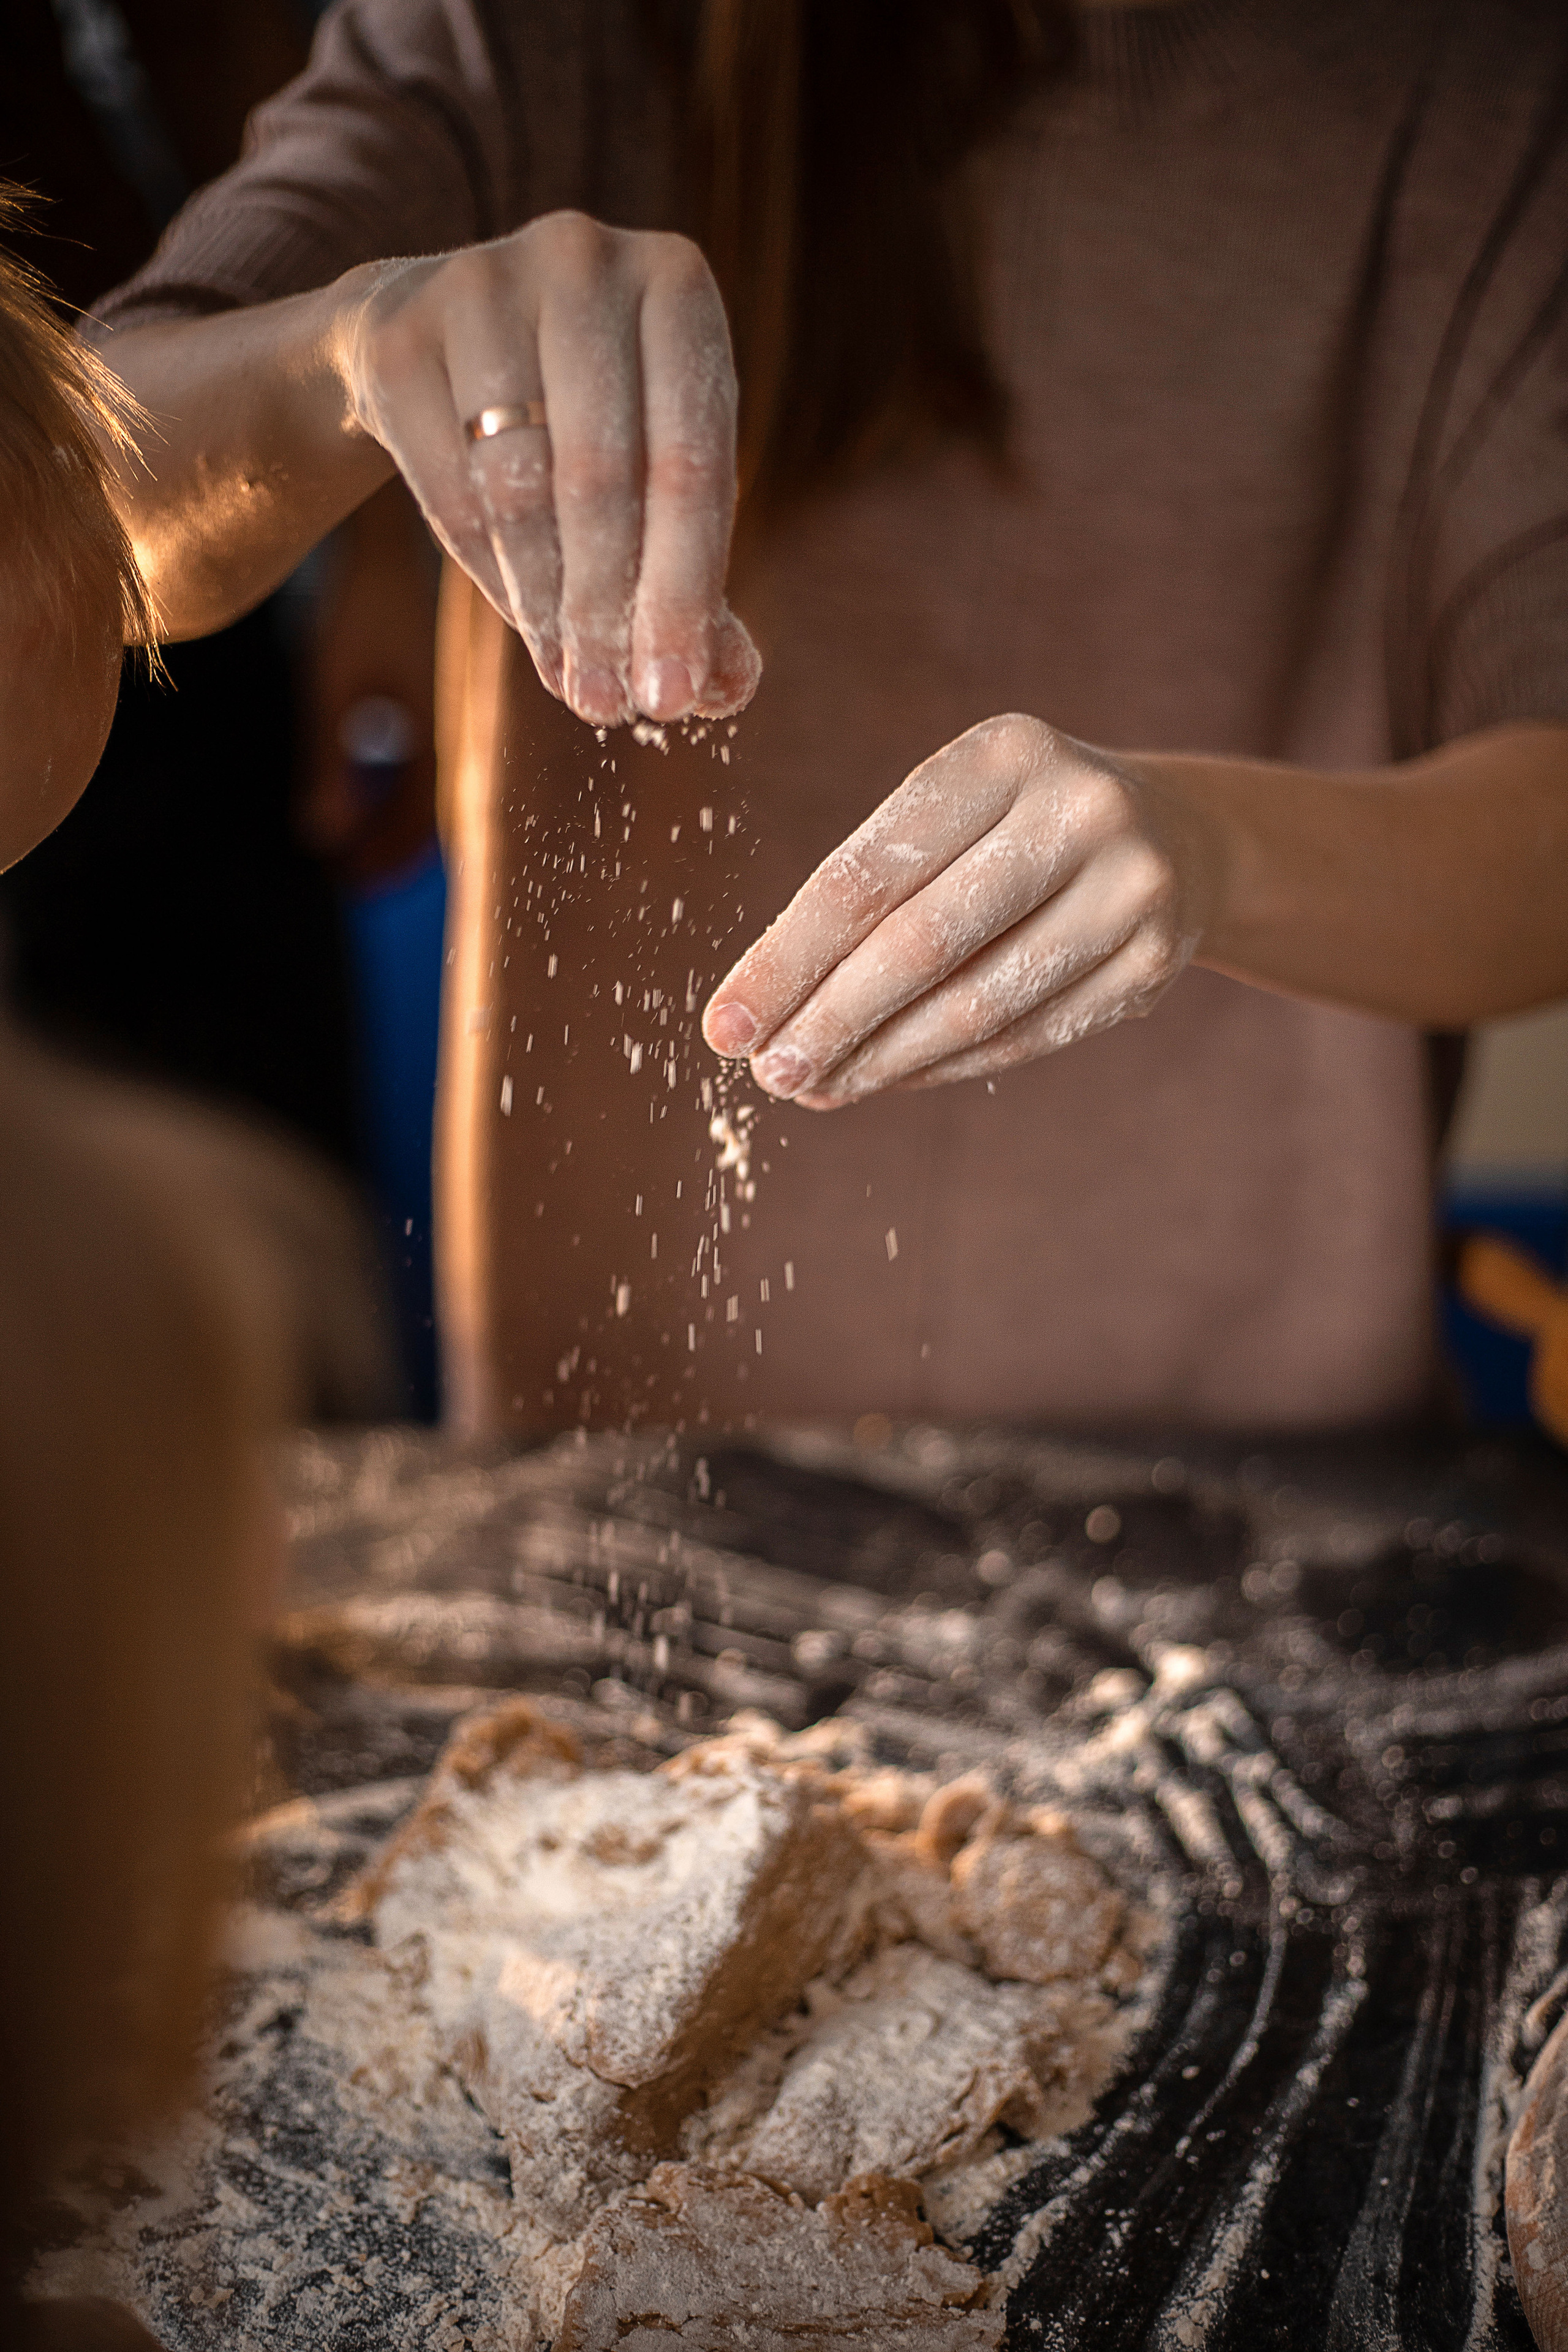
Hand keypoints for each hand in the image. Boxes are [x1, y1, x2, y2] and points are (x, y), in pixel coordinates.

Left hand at [301, 478, 439, 880]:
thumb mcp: (334, 684)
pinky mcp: (449, 692)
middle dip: (393, 851)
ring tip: (365, 842)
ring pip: (435, 791)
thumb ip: (329, 759)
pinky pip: (435, 758)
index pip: (413, 825)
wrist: (400, 536)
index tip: (346, 878)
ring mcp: (458, 712)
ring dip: (401, 821)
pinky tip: (381, 789)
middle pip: (431, 818)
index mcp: (437, 736)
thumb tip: (322, 832)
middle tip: (354, 875)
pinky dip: (407, 785)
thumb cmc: (365, 603)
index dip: (380, 859)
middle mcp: (458, 731)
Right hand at [338, 212, 759, 728]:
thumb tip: (724, 688)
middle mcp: (584, 258)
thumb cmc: (582, 417)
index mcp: (678, 285)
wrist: (432, 336)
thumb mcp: (654, 477)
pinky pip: (450, 487)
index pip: (693, 460)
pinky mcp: (400, 331)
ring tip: (572, 680)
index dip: (685, 592)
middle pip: (601, 476)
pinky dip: (491, 572)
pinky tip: (523, 617)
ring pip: (520, 487)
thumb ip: (696, 581)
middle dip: (610, 612)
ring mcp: (482, 282)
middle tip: (612, 706)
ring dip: (549, 605)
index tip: (675, 696)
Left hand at [702, 713, 1212, 1103]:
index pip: (870, 874)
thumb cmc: (1015, 828)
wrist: (1179, 839)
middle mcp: (1079, 813)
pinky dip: (940, 1067)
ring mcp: (1128, 891)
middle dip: (828, 1019)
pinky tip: (883, 1079)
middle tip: (764, 1073)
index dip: (786, 959)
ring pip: (975, 1005)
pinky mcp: (1151, 965)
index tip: (725, 1024)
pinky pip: (1023, 1037)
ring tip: (811, 1088)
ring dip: (880, 1059)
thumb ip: (868, 889)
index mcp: (1005, 755)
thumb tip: (763, 1012)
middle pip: (921, 944)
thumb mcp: (952, 812)